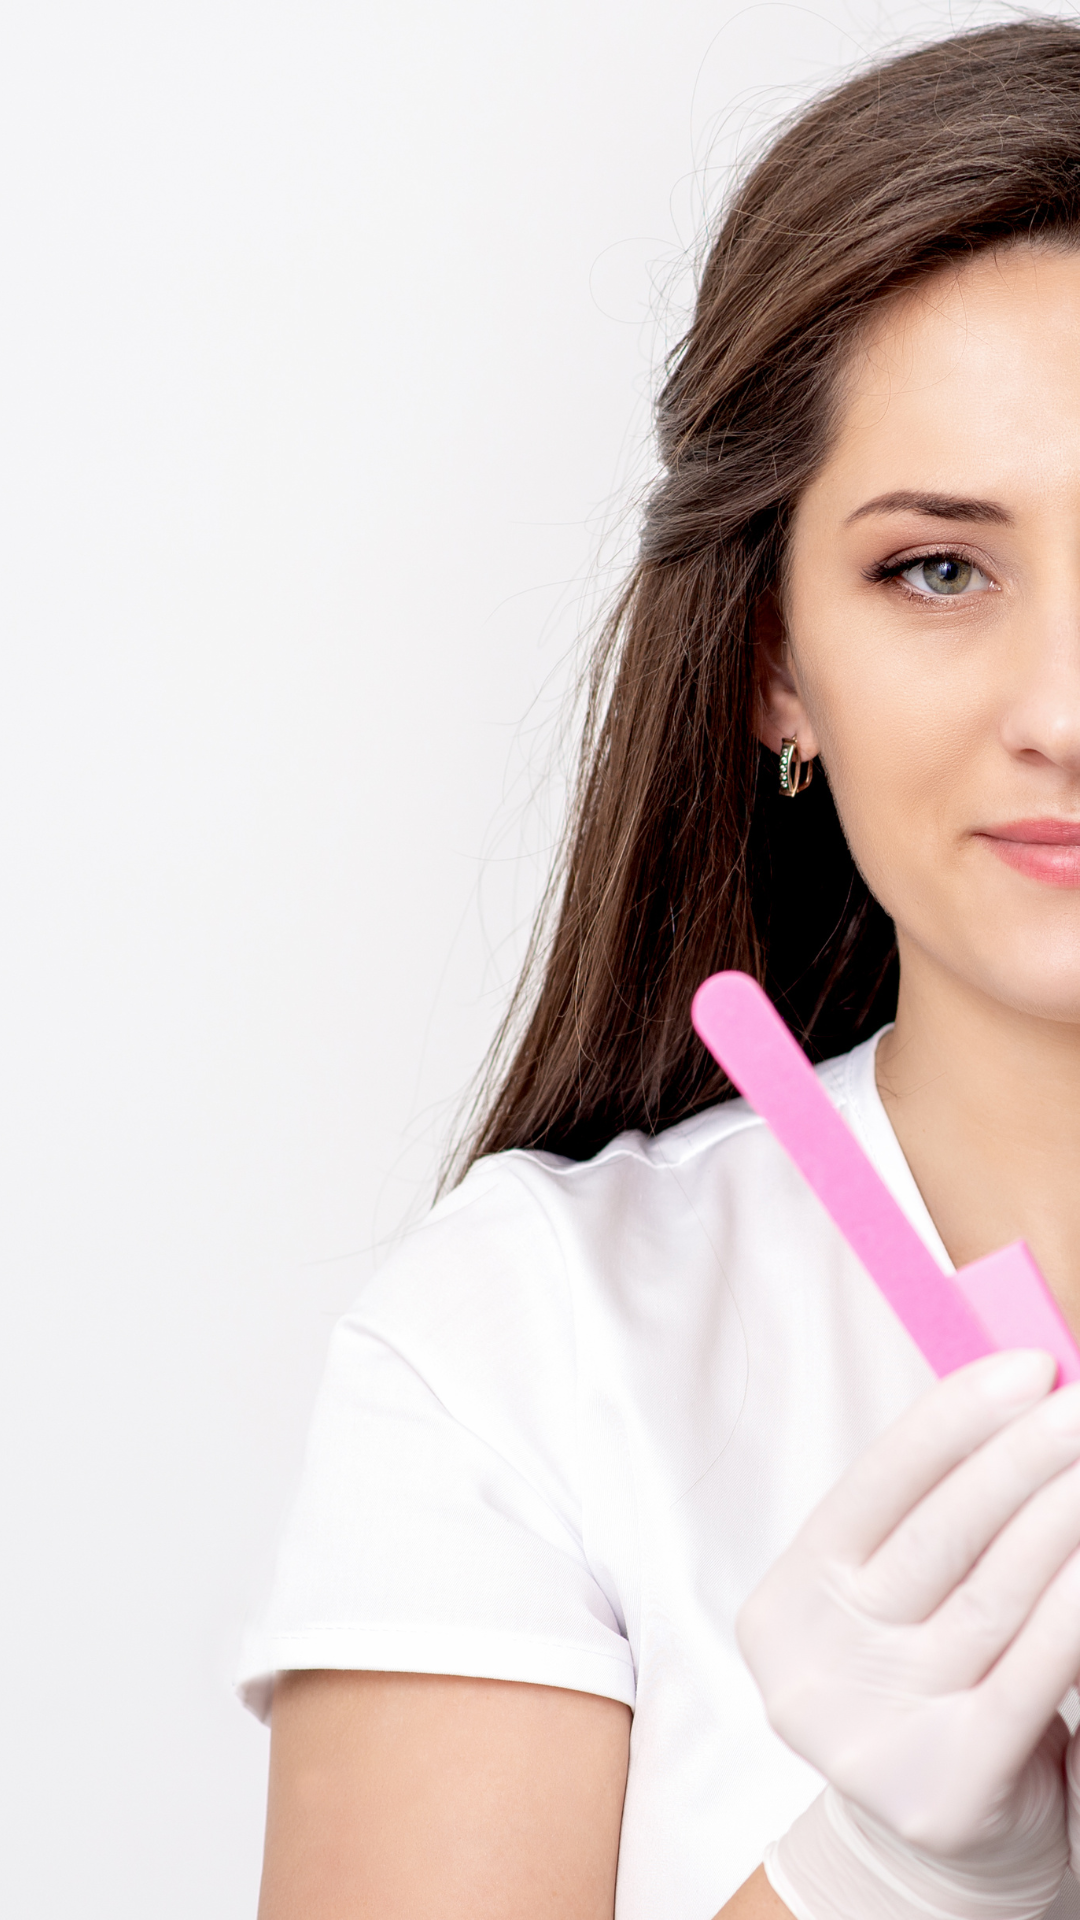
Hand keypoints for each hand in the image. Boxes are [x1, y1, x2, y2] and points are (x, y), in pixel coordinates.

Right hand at [738, 1350, 1079, 1917]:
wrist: (930, 1864)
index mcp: (790, 1602)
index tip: (1027, 1367)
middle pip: (938, 1534)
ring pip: (992, 1595)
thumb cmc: (926, 1695)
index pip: (874, 1485)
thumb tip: (1018, 1413)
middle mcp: (815, 1664)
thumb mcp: (896, 1609)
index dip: (953, 1418)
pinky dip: (1073, 1605)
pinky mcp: (945, 1786)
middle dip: (1022, 1456)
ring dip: (1063, 1517)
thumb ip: (930, 1524)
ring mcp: (873, 1731)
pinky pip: (1030, 1672)